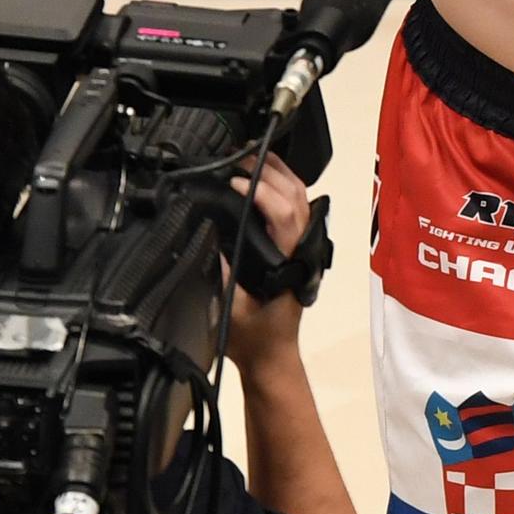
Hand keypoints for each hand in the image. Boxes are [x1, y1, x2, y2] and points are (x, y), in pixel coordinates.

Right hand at [227, 155, 312, 370]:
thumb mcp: (231, 309)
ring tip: (251, 156)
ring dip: (278, 172)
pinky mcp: (297, 246)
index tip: (234, 182)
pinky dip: (281, 183)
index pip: (283, 215)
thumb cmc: (252, 338)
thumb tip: (210, 236)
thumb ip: (223, 275)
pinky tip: (263, 175)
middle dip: (269, 172)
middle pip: (296, 197)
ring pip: (300, 197)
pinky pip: (296, 205)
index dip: (261, 192)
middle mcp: (301, 249)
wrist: (271, 357)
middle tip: (239, 157)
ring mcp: (303, 246)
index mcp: (288, 262)